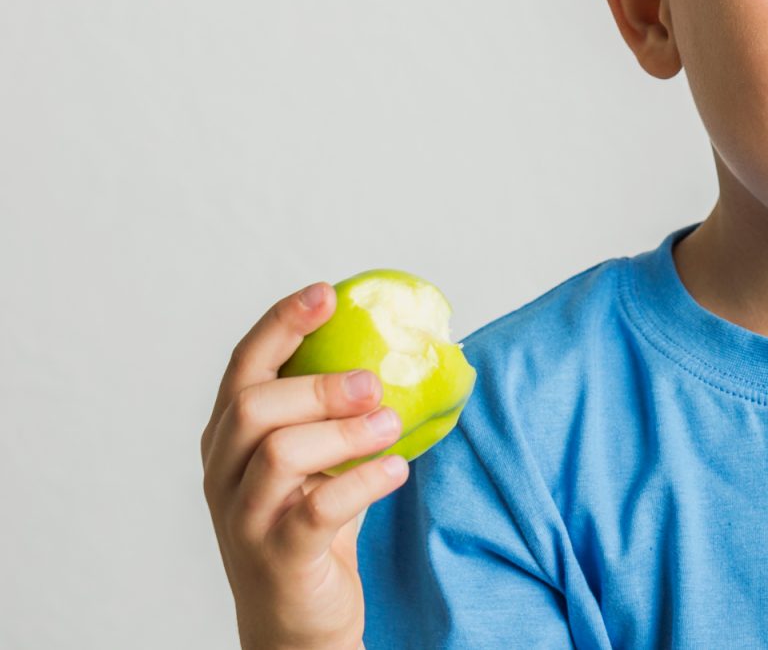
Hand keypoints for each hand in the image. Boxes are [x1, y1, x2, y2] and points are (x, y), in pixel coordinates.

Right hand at [201, 282, 408, 649]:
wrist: (296, 623)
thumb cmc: (310, 527)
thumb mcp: (317, 463)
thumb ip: (336, 416)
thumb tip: (399, 358)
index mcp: (229, 438)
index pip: (244, 366)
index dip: (282, 323)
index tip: (327, 294)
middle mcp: (224, 472)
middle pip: (255, 406)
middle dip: (320, 384)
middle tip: (375, 382)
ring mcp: (245, 517)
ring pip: (280, 453)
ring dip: (345, 431)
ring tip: (392, 425)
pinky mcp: (278, 557)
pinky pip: (317, 509)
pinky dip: (363, 482)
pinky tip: (396, 469)